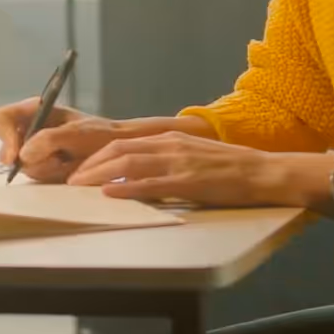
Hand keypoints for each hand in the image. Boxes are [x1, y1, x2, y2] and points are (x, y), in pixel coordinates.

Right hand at [0, 97, 131, 183]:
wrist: (114, 152)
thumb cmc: (99, 133)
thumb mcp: (76, 132)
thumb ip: (49, 139)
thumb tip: (23, 154)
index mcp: (32, 111)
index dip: (3, 136)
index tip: (15, 155)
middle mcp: (28, 129)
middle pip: (6, 148)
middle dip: (29, 158)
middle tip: (53, 159)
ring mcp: (32, 150)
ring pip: (21, 166)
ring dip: (44, 167)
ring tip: (65, 161)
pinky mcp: (40, 166)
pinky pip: (34, 176)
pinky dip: (50, 174)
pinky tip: (65, 168)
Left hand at [68, 132, 331, 207]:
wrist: (263, 172)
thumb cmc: (229, 169)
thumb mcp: (192, 156)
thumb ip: (165, 161)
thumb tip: (137, 173)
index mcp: (169, 139)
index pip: (123, 144)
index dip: (96, 157)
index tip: (78, 169)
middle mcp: (169, 145)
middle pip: (119, 151)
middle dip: (90, 166)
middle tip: (70, 180)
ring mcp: (179, 162)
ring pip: (129, 165)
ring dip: (100, 176)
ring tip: (80, 187)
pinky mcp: (189, 181)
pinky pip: (152, 184)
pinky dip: (127, 188)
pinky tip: (111, 194)